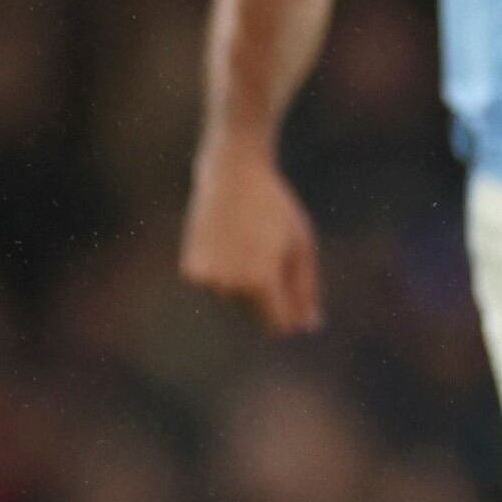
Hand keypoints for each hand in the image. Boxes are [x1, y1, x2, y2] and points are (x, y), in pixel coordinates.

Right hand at [179, 139, 322, 333]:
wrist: (232, 175)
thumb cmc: (275, 208)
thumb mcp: (301, 246)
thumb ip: (306, 290)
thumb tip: (310, 326)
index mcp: (262, 281)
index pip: (279, 325)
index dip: (290, 316)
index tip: (294, 294)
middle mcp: (231, 286)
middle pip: (256, 315)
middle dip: (267, 295)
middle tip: (268, 252)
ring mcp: (208, 279)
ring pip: (234, 301)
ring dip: (244, 284)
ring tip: (248, 244)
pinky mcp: (192, 271)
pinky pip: (216, 287)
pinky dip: (224, 273)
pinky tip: (228, 242)